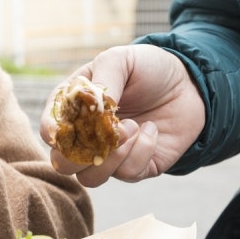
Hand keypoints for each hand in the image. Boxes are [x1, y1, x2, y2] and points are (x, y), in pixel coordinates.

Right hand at [39, 44, 204, 186]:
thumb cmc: (147, 67)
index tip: (67, 128)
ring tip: (133, 126)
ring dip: (112, 156)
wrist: (189, 82)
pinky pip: (128, 174)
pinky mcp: (135, 167)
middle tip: (109, 128)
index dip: (52, 133)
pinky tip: (151, 130)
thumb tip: (93, 113)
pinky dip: (141, 152)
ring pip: (90, 178)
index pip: (50, 130)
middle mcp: (85, 136)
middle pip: (62, 164)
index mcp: (73, 109)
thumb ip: (101, 83)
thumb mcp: (120, 60)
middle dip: (82, 153)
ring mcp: (109, 155)